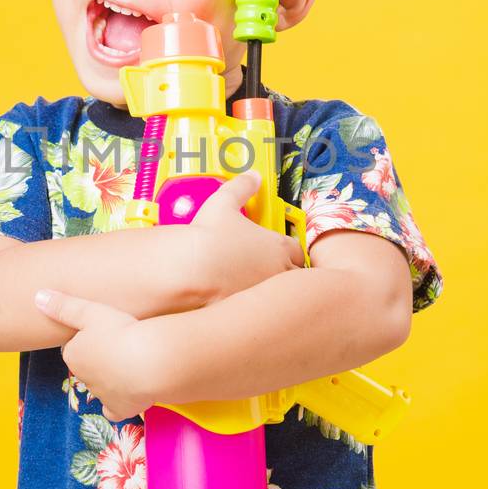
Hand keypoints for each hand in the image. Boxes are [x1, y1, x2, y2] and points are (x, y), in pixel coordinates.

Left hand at [34, 289, 158, 420]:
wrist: (150, 363)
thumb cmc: (120, 332)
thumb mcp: (90, 312)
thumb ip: (64, 306)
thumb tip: (38, 297)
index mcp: (74, 355)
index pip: (73, 348)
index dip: (86, 340)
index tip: (101, 332)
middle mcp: (83, 378)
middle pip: (87, 368)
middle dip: (98, 359)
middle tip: (117, 345)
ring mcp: (102, 395)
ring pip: (100, 387)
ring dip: (110, 378)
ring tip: (129, 364)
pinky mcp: (121, 409)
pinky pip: (114, 411)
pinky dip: (118, 405)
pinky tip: (128, 395)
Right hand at [182, 171, 305, 303]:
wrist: (191, 268)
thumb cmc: (208, 237)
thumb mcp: (223, 203)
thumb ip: (241, 187)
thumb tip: (252, 175)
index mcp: (276, 247)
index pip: (296, 251)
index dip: (289, 250)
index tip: (280, 250)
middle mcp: (276, 272)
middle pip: (295, 277)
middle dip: (286, 273)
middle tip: (270, 270)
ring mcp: (264, 294)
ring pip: (281, 298)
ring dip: (273, 293)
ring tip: (256, 290)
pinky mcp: (249, 311)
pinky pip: (260, 313)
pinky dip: (254, 309)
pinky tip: (240, 305)